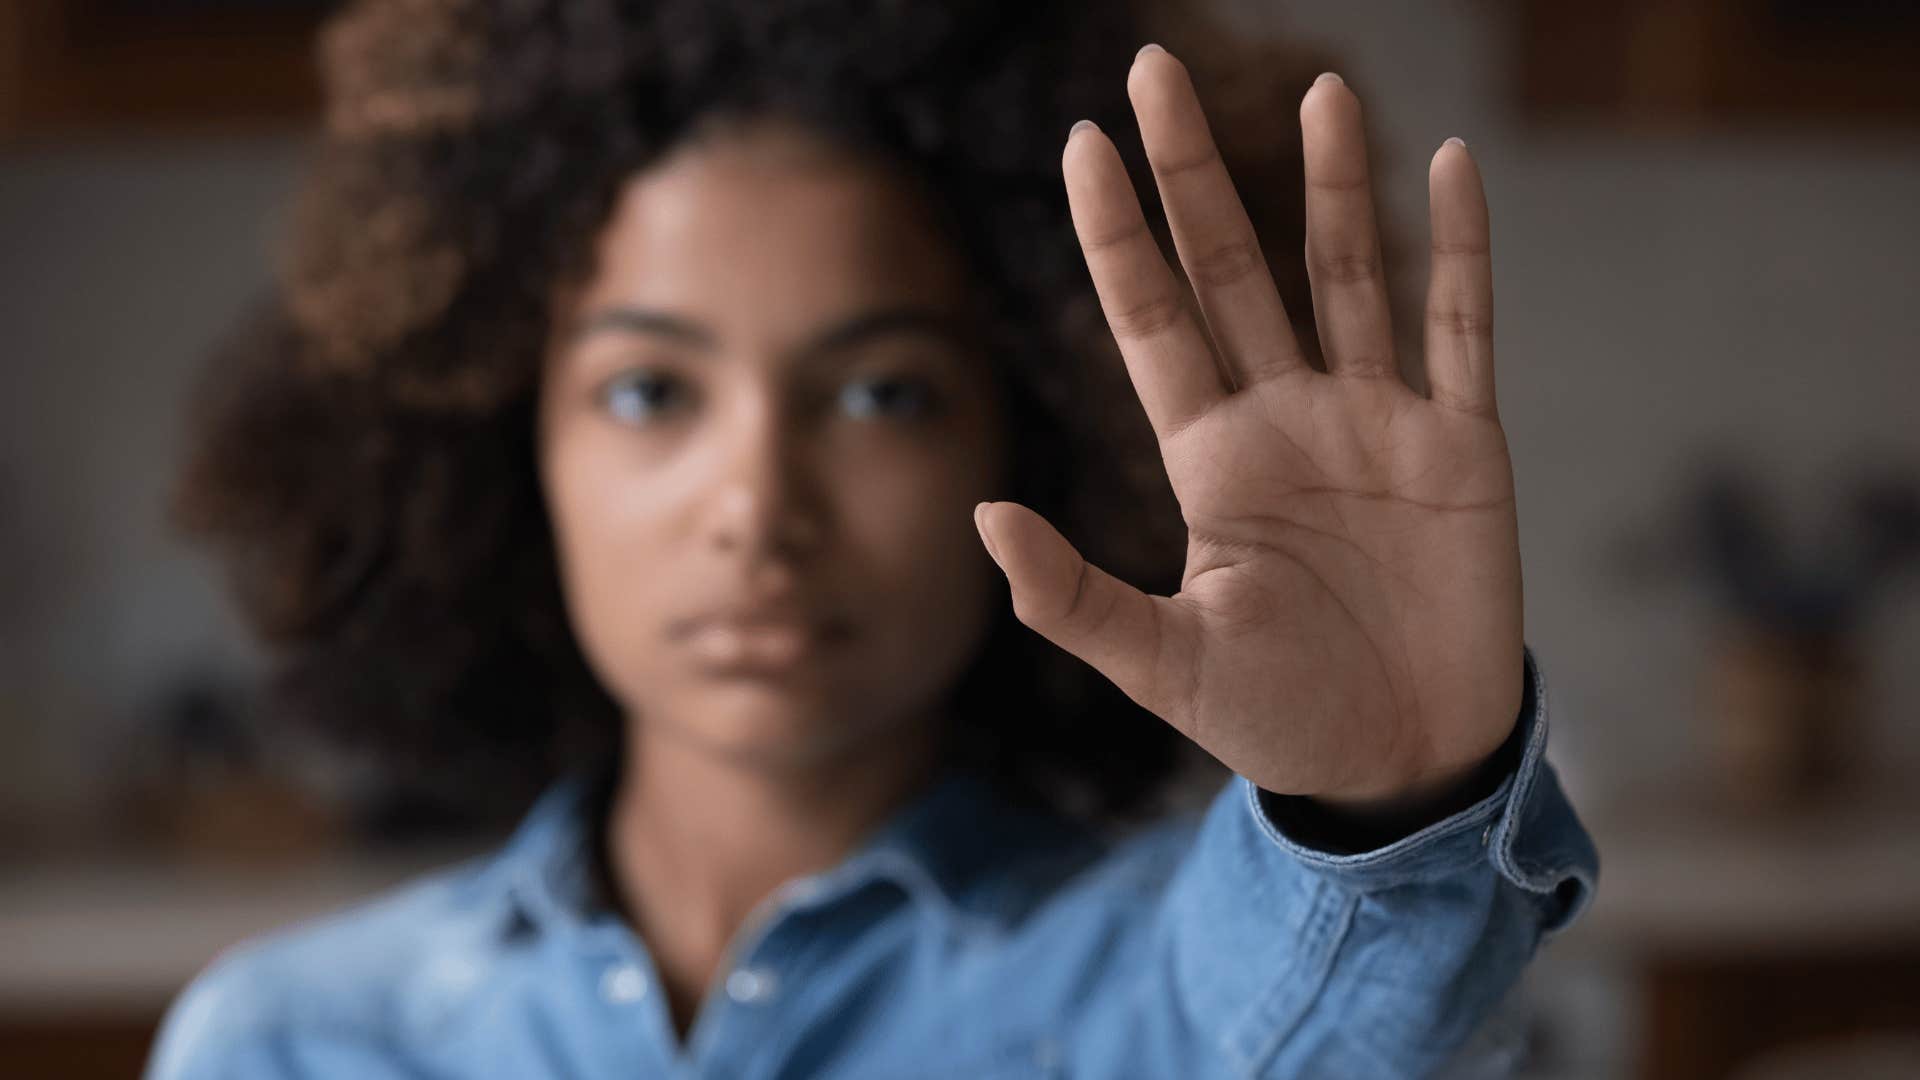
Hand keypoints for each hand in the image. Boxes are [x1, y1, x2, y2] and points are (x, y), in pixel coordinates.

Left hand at [971, 46, 1523, 809]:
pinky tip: (1448, 166)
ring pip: (1348, 275)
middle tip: (1156, 69)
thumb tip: (981, 516)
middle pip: (1234, 268)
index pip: (1153, 319)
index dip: (1118, 234)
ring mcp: (1375, 422)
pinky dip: (1460, 249)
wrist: (1403, 766)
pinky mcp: (1460, 444)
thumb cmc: (1279, 720)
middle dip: (1195, 174)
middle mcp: (1286, 419)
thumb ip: (1072, 596)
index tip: (1082, 143)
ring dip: (1332, 184)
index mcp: (1212, 461)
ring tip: (1315, 89)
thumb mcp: (1162, 667)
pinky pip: (1461, 327)